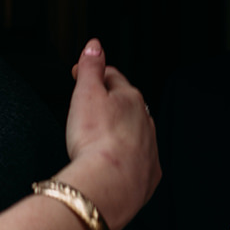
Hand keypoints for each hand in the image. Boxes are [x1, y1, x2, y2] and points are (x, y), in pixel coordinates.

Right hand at [58, 39, 160, 229]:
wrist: (109, 183)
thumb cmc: (96, 140)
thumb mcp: (86, 94)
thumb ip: (92, 67)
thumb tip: (95, 45)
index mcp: (130, 98)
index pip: (112, 77)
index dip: (93, 73)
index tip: (79, 74)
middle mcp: (146, 121)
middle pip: (126, 104)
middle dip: (110, 102)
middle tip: (88, 105)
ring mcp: (150, 148)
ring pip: (135, 132)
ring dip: (120, 130)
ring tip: (100, 135)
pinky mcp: (149, 174)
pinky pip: (139, 159)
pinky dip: (127, 157)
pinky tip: (114, 161)